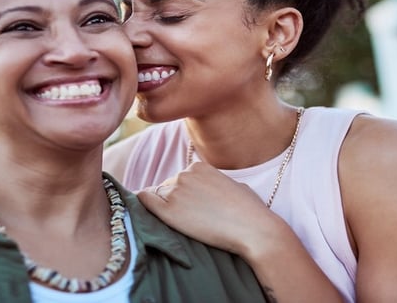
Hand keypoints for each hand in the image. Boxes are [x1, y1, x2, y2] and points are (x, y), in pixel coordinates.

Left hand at [136, 160, 291, 257]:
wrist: (253, 229)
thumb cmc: (250, 211)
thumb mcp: (233, 186)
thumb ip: (215, 184)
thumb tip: (209, 190)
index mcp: (199, 167)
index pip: (180, 179)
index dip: (183, 195)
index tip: (190, 209)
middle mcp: (185, 174)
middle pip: (167, 187)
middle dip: (173, 201)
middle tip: (187, 220)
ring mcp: (176, 190)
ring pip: (157, 196)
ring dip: (162, 208)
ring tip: (178, 224)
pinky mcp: (169, 210)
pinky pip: (145, 201)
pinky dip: (142, 205)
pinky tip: (144, 213)